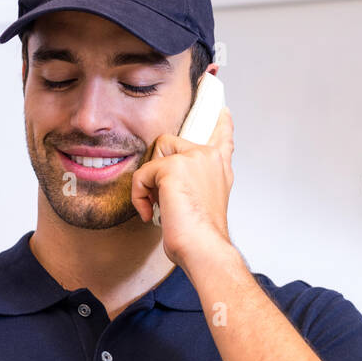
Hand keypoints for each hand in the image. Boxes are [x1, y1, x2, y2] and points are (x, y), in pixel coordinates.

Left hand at [130, 105, 234, 267]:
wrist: (203, 248)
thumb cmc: (201, 237)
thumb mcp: (203, 205)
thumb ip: (193, 185)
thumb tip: (166, 183)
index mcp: (219, 167)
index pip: (221, 137)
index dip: (221, 124)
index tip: (222, 111)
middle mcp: (209, 158)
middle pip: (169, 142)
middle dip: (156, 169)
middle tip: (159, 199)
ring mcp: (192, 158)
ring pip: (155, 153)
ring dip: (148, 182)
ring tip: (157, 206)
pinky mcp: (172, 167)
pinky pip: (142, 174)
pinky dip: (139, 196)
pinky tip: (150, 213)